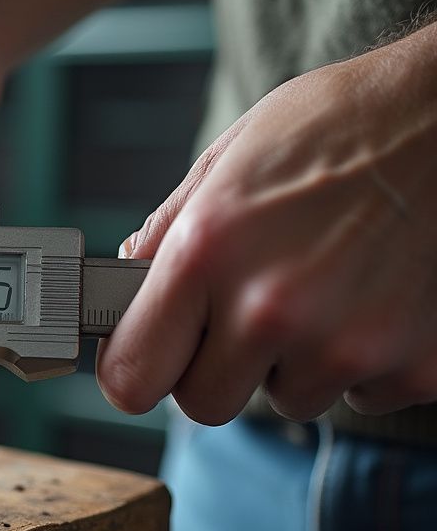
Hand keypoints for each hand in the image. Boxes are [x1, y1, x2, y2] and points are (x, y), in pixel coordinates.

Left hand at [97, 23, 436, 422]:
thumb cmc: (343, 126)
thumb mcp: (231, 158)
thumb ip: (167, 233)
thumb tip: (124, 282)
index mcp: (207, 253)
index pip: (131, 378)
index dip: (137, 372)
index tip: (150, 358)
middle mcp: (272, 308)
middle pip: (206, 404)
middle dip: (218, 369)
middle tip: (247, 316)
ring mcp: (348, 343)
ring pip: (289, 398)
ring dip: (297, 360)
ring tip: (328, 285)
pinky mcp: (417, 364)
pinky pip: (363, 394)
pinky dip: (367, 358)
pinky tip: (379, 294)